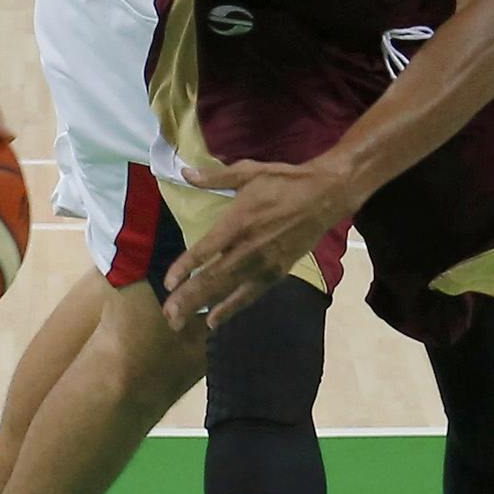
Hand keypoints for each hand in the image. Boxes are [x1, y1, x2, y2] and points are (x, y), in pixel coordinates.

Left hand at [161, 156, 356, 331]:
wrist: (325, 196)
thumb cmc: (284, 181)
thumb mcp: (248, 172)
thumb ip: (215, 177)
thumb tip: (185, 172)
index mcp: (238, 222)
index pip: (204, 250)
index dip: (184, 268)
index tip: (168, 283)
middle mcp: (248, 248)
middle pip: (212, 278)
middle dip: (188, 298)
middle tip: (168, 315)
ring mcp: (264, 263)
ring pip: (228, 290)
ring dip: (203, 306)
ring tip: (181, 322)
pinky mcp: (277, 272)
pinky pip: (250, 295)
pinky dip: (231, 308)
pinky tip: (214, 320)